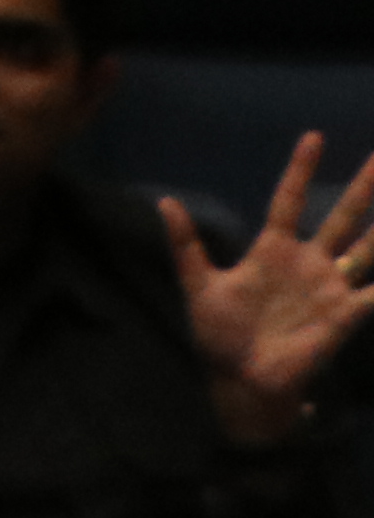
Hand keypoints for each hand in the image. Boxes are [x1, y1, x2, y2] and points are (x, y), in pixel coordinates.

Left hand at [167, 141, 373, 440]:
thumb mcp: (198, 286)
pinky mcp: (343, 316)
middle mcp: (307, 264)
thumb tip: (164, 201)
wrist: (239, 381)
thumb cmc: (218, 336)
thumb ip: (186, 245)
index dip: (300, 170)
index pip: (288, 200)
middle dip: (363, 188)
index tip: (313, 137)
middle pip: (340, 217)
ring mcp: (329, 288)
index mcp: (272, 251)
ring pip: (367, 248)